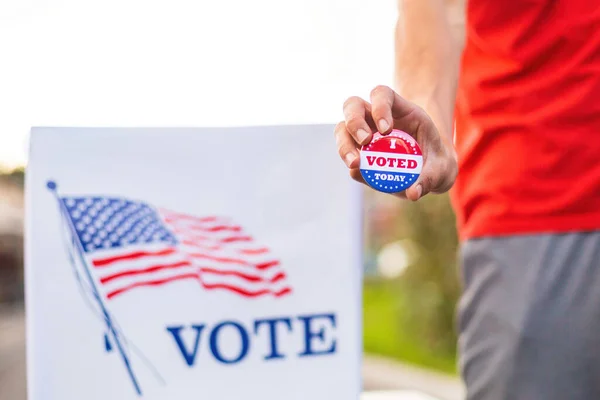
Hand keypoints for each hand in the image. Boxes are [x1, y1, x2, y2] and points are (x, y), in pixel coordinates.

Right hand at [335, 85, 457, 200]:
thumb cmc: (436, 162)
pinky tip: (359, 174)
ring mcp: (363, 134)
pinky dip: (351, 164)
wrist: (429, 171)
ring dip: (344, 145)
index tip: (386, 129)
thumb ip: (430, 178)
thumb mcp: (440, 168)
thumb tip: (412, 193)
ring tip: (354, 163)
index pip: (382, 94)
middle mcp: (375, 117)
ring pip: (342, 129)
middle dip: (355, 122)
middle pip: (353, 106)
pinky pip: (347, 154)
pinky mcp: (358, 153)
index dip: (380, 106)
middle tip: (365, 142)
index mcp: (400, 110)